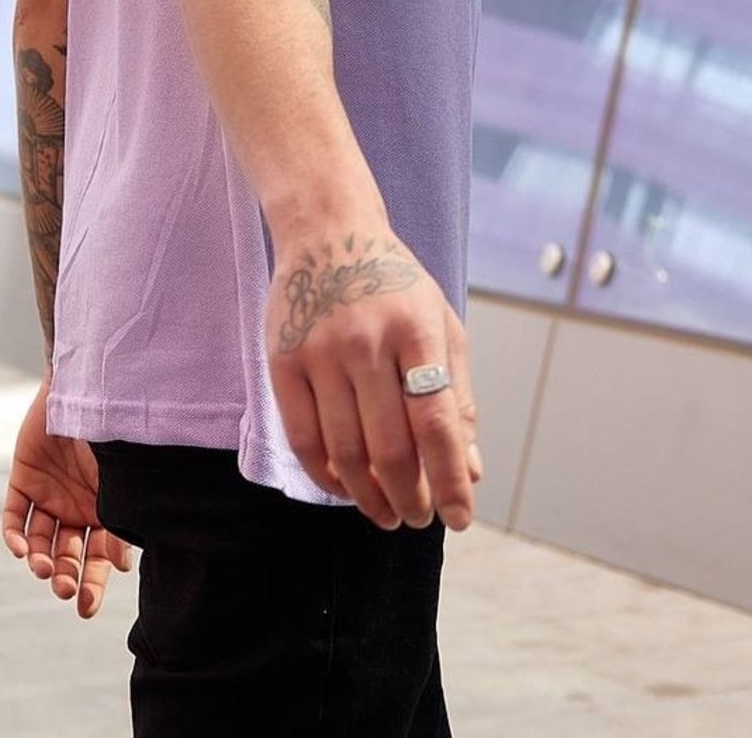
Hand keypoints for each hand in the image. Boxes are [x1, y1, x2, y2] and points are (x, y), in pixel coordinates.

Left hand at [1, 379, 132, 617]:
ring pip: (40, 541)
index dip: (93, 584)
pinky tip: (22, 551)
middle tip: (65, 592)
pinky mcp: (23, 479)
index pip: (99, 557)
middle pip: (67, 554)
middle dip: (66, 577)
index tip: (87, 609)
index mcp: (105, 509)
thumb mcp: (121, 480)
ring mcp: (48, 494)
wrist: (88, 384)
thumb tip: (122, 568)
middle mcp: (76, 507)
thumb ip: (120, 520)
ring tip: (43, 571)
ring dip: (40, 560)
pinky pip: (13, 517)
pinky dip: (15, 537)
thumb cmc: (114, 429)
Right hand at [266, 225, 482, 532]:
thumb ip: (457, 396)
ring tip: (388, 513)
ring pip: (345, 452)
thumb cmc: (395, 285)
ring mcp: (320, 352)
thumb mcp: (441, 324)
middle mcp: (367, 340)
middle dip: (410, 497)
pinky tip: (346, 488)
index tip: (460, 517)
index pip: (436, 421)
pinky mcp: (283, 362)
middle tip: (419, 518)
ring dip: (369, 498)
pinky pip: (304, 440)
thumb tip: (468, 471)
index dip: (449, 479)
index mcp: (416, 328)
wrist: (329, 232)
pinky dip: (327, 477)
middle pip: (389, 446)